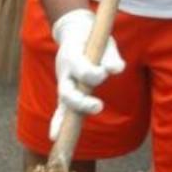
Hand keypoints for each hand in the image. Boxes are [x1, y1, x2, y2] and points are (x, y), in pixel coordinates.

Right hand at [48, 8, 124, 139]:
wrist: (75, 34)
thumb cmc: (93, 39)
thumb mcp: (104, 42)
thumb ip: (111, 57)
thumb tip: (117, 70)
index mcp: (72, 57)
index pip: (81, 70)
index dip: (93, 74)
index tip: (104, 73)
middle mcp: (65, 73)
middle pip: (68, 92)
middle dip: (81, 102)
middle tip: (97, 106)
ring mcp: (64, 84)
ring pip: (63, 104)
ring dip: (65, 119)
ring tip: (62, 135)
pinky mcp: (66, 93)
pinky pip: (61, 110)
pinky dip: (58, 123)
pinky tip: (55, 137)